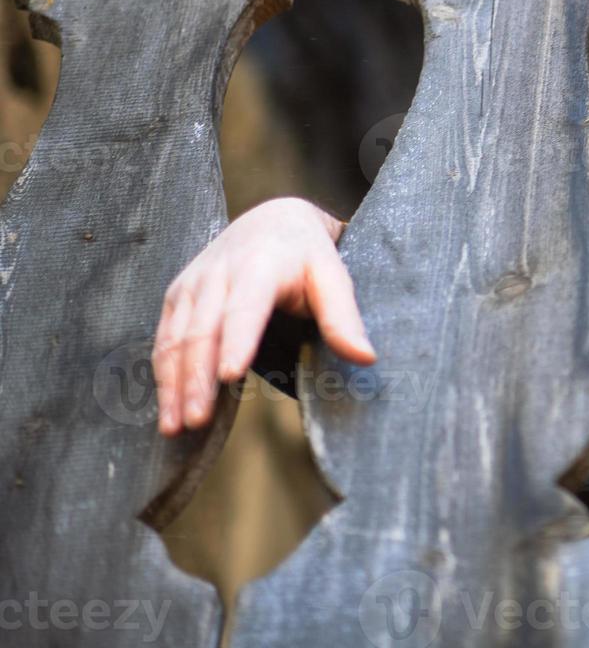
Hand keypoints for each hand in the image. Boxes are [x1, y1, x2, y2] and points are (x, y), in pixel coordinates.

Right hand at [153, 197, 374, 435]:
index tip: (230, 376)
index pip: (245, 308)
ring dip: (172, 385)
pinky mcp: (176, 296)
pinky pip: (163, 338)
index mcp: (260, 266)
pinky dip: (162, 375)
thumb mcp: (333, 277)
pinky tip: (168, 408)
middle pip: (203, 331)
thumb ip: (344, 318)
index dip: (237, 341)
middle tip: (197, 421)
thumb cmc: (308, 255)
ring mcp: (192, 285)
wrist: (271, 220)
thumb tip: (366, 359)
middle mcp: (218, 274)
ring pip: (175, 339)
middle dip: (197, 378)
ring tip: (175, 427)